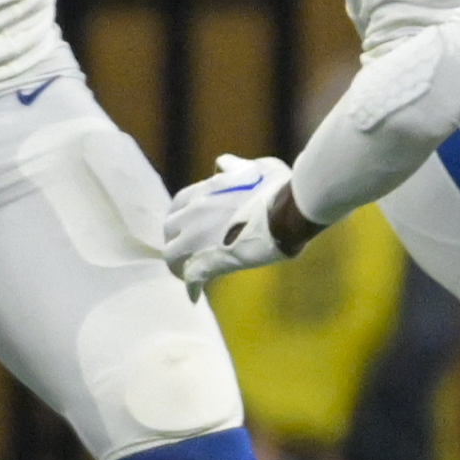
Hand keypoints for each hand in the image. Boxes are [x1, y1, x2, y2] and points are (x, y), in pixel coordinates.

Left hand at [164, 154, 294, 294]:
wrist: (290, 210)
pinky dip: (191, 287)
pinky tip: (194, 295)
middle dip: (176, 241)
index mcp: (203, 192)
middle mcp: (194, 213)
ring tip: (189, 274)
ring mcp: (200, 238)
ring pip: (172, 256)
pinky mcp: (213, 261)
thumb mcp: (256, 167)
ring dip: (179, 264)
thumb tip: (222, 164)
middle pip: (169, 231)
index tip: (190, 229)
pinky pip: (191, 278)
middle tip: (190, 252)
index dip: (182, 220)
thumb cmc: (279, 187)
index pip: (178, 206)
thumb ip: (235, 167)